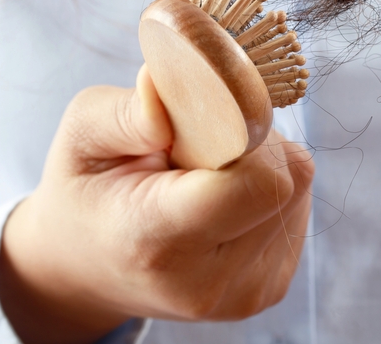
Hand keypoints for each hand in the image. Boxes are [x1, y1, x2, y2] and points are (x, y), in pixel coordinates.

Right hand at [0, 66, 313, 343]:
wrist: (86, 269)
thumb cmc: (86, 191)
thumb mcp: (82, 134)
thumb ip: (131, 110)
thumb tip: (197, 86)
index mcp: (157, 241)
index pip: (257, 181)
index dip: (245, 131)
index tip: (207, 116)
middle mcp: (208, 282)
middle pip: (286, 179)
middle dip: (252, 141)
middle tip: (196, 145)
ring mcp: (244, 294)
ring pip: (298, 187)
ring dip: (261, 163)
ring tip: (202, 176)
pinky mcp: (269, 289)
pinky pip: (297, 207)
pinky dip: (266, 188)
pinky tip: (221, 198)